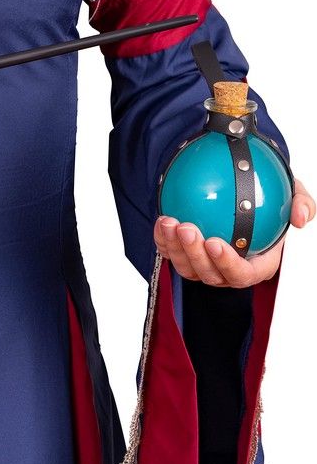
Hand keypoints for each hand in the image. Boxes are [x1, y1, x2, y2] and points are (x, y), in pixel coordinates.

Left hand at [155, 179, 314, 287]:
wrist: (245, 189)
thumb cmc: (271, 196)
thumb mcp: (293, 193)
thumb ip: (301, 203)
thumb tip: (301, 218)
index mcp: (257, 264)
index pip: (241, 274)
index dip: (226, 264)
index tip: (214, 242)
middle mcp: (228, 269)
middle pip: (209, 274)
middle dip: (195, 254)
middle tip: (187, 228)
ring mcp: (205, 265)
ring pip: (187, 267)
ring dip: (175, 248)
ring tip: (170, 222)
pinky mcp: (185, 255)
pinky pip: (171, 253)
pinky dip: (163, 239)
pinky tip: (162, 220)